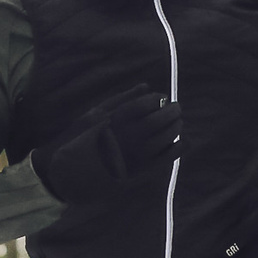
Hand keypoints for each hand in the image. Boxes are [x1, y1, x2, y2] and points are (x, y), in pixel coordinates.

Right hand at [32, 88, 182, 208]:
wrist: (73, 171)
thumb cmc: (84, 137)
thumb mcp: (97, 112)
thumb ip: (123, 98)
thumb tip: (146, 86)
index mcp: (115, 120)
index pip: (145, 104)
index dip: (158, 99)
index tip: (162, 97)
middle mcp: (126, 137)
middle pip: (158, 121)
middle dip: (172, 112)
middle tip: (177, 108)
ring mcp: (133, 155)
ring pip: (164, 139)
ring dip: (175, 128)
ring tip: (178, 123)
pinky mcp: (138, 172)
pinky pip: (164, 159)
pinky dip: (177, 149)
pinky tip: (183, 142)